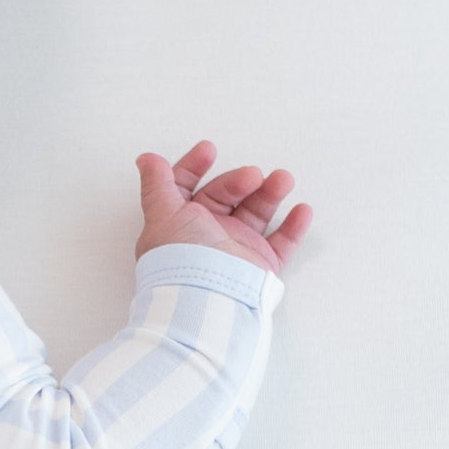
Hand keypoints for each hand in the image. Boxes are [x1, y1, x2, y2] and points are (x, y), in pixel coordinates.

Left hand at [135, 141, 310, 275]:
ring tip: (283, 180)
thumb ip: (157, 184)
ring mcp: (235, 249)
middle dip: (240, 180)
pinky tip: (302, 210)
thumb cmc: (181, 257)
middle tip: (252, 176)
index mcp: (181, 221)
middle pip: (227, 195)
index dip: (194, 166)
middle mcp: (208, 234)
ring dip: (271, 192)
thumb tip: (146, 159)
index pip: (187, 187)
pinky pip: (282, 243)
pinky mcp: (259, 266)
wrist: (207, 298)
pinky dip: (293, 227)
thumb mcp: (163, 213)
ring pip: (257, 212)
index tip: (209, 149)